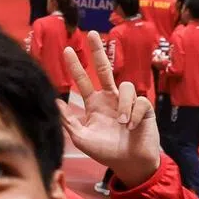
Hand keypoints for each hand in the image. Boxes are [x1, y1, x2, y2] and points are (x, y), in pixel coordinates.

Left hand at [59, 32, 159, 188]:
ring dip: (123, 105)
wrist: (129, 164)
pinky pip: (140, 102)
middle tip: (91, 33)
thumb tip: (54, 101)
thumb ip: (68, 120)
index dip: (76, 66)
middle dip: (98, 51)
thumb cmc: (105, 152)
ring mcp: (128, 102)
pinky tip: (131, 126)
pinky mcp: (144, 108)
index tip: (67, 50)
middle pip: (105, 68)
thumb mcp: (81, 137)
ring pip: (126, 86)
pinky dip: (134, 114)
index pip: (84, 80)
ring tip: (121, 123)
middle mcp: (111, 98)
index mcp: (94, 104)